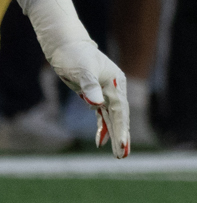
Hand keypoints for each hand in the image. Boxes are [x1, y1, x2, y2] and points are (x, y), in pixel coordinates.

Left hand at [44, 38, 128, 157]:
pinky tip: (101, 141)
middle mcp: (115, 89)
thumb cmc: (74, 56)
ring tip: (118, 154)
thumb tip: (97, 104)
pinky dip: (103, 127)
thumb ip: (90, 86)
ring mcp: (106, 92)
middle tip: (122, 156)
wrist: (67, 46)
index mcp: (116, 83)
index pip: (120, 111)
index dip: (121, 129)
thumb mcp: (81, 70)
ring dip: (115, 134)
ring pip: (112, 118)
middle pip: (120, 117)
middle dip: (121, 137)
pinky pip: (102, 115)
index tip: (123, 145)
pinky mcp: (96, 95)